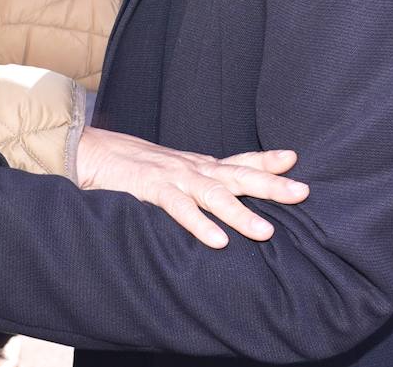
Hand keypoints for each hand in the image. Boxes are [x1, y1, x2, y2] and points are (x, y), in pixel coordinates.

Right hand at [76, 127, 308, 247]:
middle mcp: (191, 168)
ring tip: (266, 231)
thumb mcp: (172, 170)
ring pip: (213, 194)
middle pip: (237, 175)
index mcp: (198, 165)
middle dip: (271, 184)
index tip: (294, 159)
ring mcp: (173, 177)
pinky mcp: (151, 189)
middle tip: (302, 192)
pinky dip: (199, 224)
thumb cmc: (132, 166)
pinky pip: (179, 209)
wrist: (90, 151)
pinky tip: (217, 241)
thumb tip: (224, 196)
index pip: (237, 160)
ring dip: (240, 213)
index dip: (266, 160)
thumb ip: (198, 181)